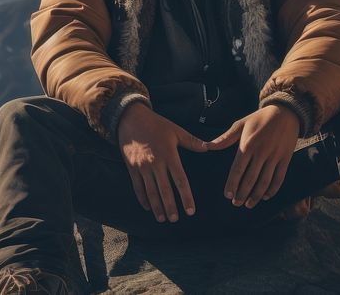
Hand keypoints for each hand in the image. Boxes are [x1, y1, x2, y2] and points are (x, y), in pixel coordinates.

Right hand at [117, 102, 207, 222]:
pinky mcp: (132, 168)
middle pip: (164, 190)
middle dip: (170, 206)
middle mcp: (155, 163)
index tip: (190, 210)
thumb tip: (208, 148)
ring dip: (156, 207)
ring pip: (150, 191)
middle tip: (175, 219)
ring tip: (162, 219)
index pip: (180, 180)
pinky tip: (148, 207)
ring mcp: (142, 167)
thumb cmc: (156, 124)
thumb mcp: (176, 130)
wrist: (131, 119)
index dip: (186, 197)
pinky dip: (143, 199)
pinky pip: (137, 187)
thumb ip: (192, 142)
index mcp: (169, 155)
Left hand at [206, 104, 299, 208]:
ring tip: (249, 204)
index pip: (238, 169)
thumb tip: (207, 146)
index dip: (232, 184)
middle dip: (242, 193)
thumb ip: (225, 138)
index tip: (227, 195)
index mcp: (248, 144)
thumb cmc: (260, 118)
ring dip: (256, 195)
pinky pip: (279, 178)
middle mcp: (261, 152)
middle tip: (236, 204)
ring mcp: (274, 156)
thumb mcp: (241, 124)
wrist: (285, 112)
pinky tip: (266, 196)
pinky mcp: (285, 159)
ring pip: (265, 181)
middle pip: (250, 178)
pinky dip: (273, 189)